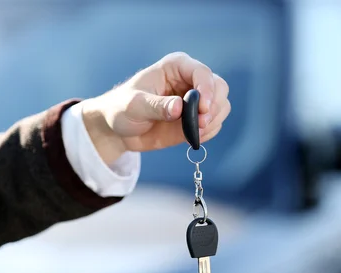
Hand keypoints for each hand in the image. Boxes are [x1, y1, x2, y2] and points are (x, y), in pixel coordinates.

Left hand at [80, 52, 230, 164]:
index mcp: (176, 67)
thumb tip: (178, 108)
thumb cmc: (122, 109)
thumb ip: (156, 106)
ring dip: (213, 121)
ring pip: (221, 106)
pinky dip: (208, 133)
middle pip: (220, 87)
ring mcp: (196, 100)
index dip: (207, 90)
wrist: (120, 130)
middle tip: (201, 124)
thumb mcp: (134, 106)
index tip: (203, 110)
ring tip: (194, 132)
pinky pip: (214, 124)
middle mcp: (191, 80)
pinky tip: (192, 137)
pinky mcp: (197, 119)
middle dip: (214, 107)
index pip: (202, 73)